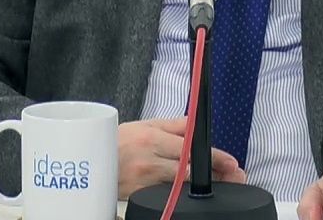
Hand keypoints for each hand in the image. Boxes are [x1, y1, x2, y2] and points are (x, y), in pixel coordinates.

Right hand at [116, 118, 247, 198]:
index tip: (231, 163)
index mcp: (152, 138)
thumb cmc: (117, 142)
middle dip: (215, 174)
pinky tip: (193, 192)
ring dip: (202, 185)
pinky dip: (183, 193)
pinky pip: (168, 194)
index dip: (215, 157)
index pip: (191, 148)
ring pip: (182, 184)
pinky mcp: (141, 196)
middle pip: (191, 170)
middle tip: (233, 176)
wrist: (89, 164)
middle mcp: (150, 160)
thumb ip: (174, 126)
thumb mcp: (145, 125)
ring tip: (219, 183)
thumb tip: (198, 127)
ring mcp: (145, 181)